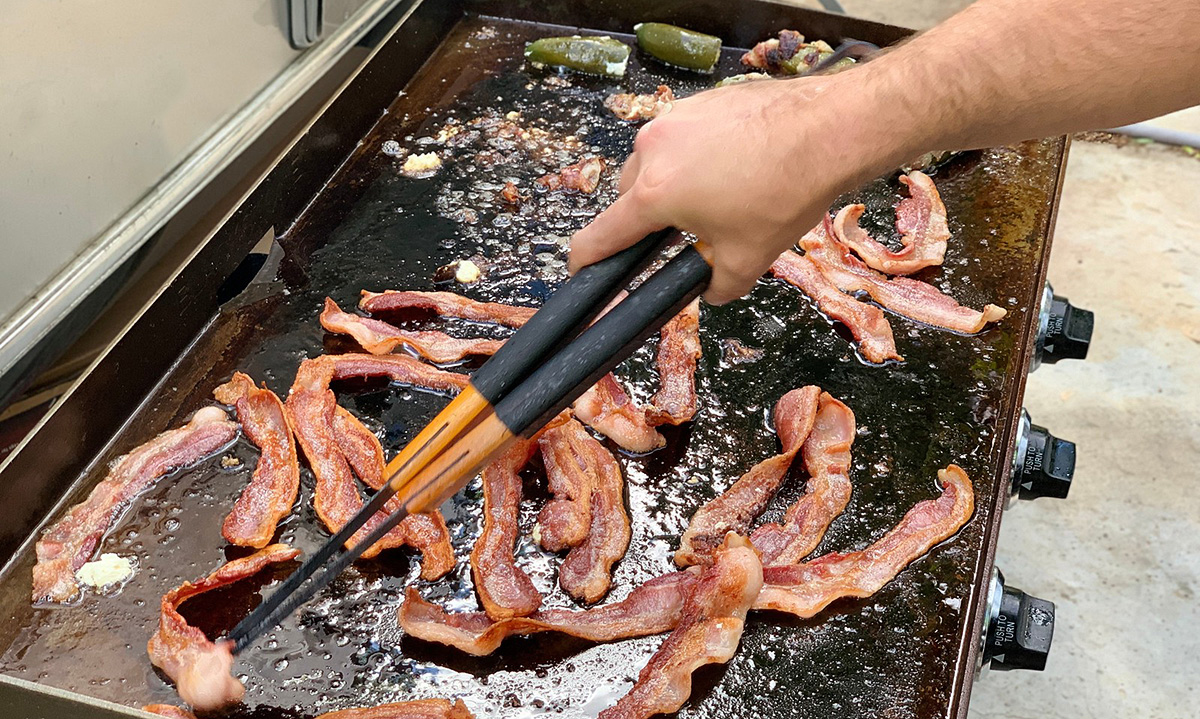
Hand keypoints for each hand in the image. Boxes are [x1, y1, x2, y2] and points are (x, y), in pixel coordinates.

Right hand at [569, 75, 914, 303]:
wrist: (827, 130)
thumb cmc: (783, 195)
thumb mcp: (748, 260)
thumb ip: (714, 286)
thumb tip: (707, 289)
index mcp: (654, 195)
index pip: (601, 235)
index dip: (587, 261)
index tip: (583, 271)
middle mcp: (653, 150)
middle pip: (628, 197)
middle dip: (648, 219)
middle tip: (686, 233)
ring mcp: (675, 118)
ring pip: (653, 163)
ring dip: (670, 184)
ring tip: (717, 196)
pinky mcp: (699, 100)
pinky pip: (680, 136)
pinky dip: (694, 155)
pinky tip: (734, 165)